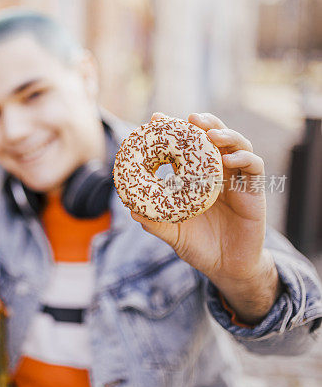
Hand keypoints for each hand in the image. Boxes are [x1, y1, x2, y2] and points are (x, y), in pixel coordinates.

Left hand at [130, 112, 279, 321]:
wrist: (227, 269)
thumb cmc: (199, 247)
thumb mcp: (173, 233)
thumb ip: (155, 221)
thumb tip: (131, 209)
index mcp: (198, 177)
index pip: (187, 146)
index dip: (176, 130)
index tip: (157, 118)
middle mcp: (219, 173)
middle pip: (215, 137)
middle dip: (204, 123)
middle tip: (190, 117)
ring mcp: (238, 180)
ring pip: (238, 145)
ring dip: (226, 134)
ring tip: (210, 134)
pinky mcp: (255, 192)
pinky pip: (255, 167)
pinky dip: (244, 158)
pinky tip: (228, 160)